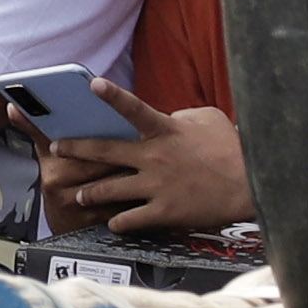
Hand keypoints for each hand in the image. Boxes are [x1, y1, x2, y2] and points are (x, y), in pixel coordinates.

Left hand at [34, 96, 247, 236]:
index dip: (113, 95)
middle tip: (56, 148)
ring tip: (79, 195)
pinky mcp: (163, 211)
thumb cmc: (230, 149)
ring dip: (90, 193)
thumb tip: (165, 117)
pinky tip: (112, 223)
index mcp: (165, 130)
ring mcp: (156, 186)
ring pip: (109, 190)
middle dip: (76, 149)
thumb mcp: (207, 120)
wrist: (250, 187)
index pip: (134, 108)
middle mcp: (154, 157)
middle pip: (105, 151)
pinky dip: (118, 222)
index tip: (93, 84)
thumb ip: (179, 116)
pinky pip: (130, 219)